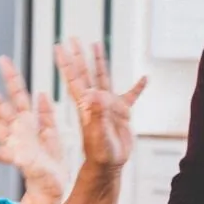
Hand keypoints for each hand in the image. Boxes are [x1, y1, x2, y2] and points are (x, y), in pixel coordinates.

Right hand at [0, 56, 67, 199]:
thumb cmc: (53, 163)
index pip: (18, 94)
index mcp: (29, 122)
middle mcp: (17, 131)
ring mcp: (14, 145)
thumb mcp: (54, 133)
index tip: (1, 59)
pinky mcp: (17, 160)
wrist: (54, 187)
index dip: (10, 77)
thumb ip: (47, 115)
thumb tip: (42, 94)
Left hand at [55, 39, 146, 169]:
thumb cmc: (100, 153)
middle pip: (85, 73)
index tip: (59, 47)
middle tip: (73, 39)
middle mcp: (95, 101)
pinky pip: (131, 96)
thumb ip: (96, 114)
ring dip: (99, 62)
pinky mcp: (122, 113)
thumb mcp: (97, 134)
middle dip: (78, 56)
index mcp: (86, 105)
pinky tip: (144, 78)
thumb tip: (92, 93)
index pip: (74, 79)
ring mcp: (108, 106)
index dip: (67, 63)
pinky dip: (138, 87)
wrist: (109, 164)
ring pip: (104, 77)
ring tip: (97, 44)